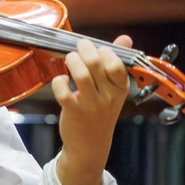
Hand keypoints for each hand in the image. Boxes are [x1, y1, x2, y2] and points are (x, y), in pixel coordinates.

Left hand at [51, 35, 131, 184]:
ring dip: (72, 61)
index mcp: (120, 89)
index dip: (105, 51)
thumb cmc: (100, 112)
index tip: (97, 49)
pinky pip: (63, 92)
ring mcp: (91, 105)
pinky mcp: (74, 111)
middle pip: (96, 64)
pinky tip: (61, 80)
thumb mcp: (113, 90)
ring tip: (70, 59)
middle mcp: (108, 97)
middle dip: (85, 49)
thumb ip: (117, 63)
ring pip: (81, 75)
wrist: (90, 145)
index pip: (117, 64)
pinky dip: (59, 81)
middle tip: (79, 47)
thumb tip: (126, 38)